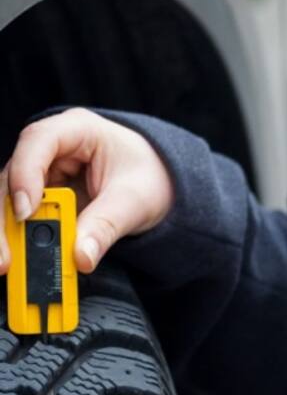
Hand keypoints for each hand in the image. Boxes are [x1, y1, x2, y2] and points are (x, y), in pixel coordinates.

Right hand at [0, 107, 174, 273]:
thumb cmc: (151, 177)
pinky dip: (20, 241)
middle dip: (6, 218)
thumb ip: (107, 225)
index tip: (25, 212)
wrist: (162, 183)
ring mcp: (43, 173)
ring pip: (9, 200)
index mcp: (78, 129)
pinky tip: (20, 264)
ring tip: (9, 266)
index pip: (38, 141)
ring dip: (7, 234)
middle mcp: (52, 148)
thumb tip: (81, 257)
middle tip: (6, 258)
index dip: (25, 174)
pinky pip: (22, 219)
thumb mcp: (136, 200)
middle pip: (13, 176)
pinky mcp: (41, 197)